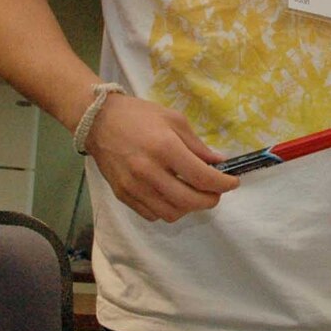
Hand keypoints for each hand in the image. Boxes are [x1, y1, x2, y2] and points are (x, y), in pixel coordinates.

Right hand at [84, 94, 236, 221]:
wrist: (98, 121)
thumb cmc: (139, 116)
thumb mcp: (174, 120)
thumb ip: (197, 146)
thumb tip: (218, 164)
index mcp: (165, 148)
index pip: (202, 177)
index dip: (223, 184)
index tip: (232, 182)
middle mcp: (149, 171)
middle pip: (190, 201)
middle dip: (210, 200)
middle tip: (216, 192)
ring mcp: (134, 186)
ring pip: (172, 213)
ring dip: (189, 207)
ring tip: (193, 193)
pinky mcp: (123, 195)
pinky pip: (152, 214)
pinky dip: (168, 209)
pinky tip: (171, 195)